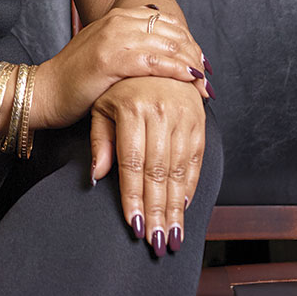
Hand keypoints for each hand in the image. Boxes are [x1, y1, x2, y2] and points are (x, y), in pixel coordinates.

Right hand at [33, 5, 209, 130]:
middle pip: (169, 31)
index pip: (165, 22)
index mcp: (117, 18)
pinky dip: (175, 70)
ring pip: (165, 45)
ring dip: (189, 62)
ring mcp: (113, 38)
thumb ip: (129, 45)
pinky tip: (189, 79)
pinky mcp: (110, 59)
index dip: (187, 41)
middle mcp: (117, 22)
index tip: (200, 61)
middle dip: (192, 52)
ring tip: (203, 81)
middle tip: (206, 73)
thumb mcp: (105, 52)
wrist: (45, 91)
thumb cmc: (76, 79)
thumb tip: (161, 49)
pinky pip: (153, 62)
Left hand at [90, 76, 206, 255]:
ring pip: (179, 170)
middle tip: (157, 243)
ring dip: (176, 207)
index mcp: (133, 108)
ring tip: (172, 236)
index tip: (134, 227)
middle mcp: (161, 111)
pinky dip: (191, 186)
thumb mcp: (100, 106)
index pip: (132, 164)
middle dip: (157, 212)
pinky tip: (184, 208)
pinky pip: (196, 159)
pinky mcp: (199, 119)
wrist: (150, 52)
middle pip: (158, 173)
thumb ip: (99, 141)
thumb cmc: (118, 83)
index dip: (133, 198)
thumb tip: (97, 176)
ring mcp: (183, 115)